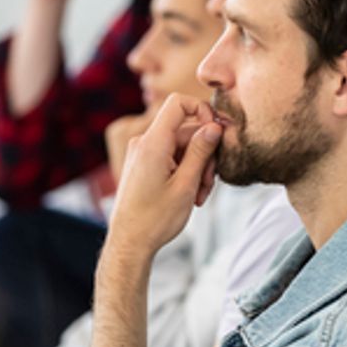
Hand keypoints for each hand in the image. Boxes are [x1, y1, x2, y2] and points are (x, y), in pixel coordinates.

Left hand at [107, 94, 222, 257]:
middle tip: (208, 184)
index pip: (178, 103)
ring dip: (196, 168)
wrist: (129, 243)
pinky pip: (171, 158)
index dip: (202, 110)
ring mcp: (142, 154)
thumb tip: (215, 126)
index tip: (216, 132)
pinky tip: (190, 195)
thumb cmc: (155, 219)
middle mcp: (144, 143)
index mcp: (153, 143)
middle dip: (204, 154)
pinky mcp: (143, 165)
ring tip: (199, 196)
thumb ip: (201, 151)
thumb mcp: (186, 184)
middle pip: (185, 131)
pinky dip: (184, 172)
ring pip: (181, 147)